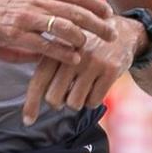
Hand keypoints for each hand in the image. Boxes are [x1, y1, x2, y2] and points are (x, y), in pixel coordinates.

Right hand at [0, 0, 113, 61]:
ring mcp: (26, 17)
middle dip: (97, 24)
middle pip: (75, 12)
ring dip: (82, 39)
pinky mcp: (16, 35)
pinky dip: (63, 53)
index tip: (108, 13)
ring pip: (64, 28)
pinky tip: (73, 58)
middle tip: (111, 34)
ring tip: (91, 47)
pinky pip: (45, 45)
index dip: (94, 4)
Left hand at [23, 13, 137, 124]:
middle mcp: (73, 56)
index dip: (31, 104)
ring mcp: (92, 63)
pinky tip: (96, 88)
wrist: (124, 31)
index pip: (38, 81)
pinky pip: (94, 102)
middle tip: (66, 95)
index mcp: (58, 49)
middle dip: (58, 102)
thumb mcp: (66, 47)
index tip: (28, 121)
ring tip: (83, 88)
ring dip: (77, 102)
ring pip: (74, 103)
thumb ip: (49, 67)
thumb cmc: (87, 46)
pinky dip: (93, 101)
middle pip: (54, 98)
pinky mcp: (110, 70)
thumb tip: (33, 99)